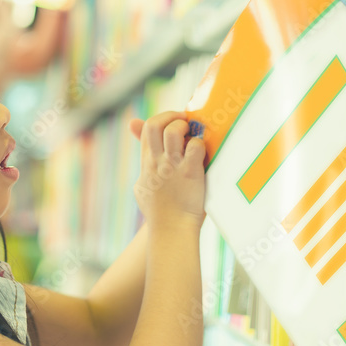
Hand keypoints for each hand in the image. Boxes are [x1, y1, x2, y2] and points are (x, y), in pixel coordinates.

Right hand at [130, 112, 205, 228]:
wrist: (170, 230)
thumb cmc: (159, 212)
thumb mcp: (142, 187)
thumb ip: (143, 168)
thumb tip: (143, 162)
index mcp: (146, 162)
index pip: (145, 129)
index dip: (159, 119)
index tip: (172, 121)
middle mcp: (156, 161)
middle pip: (154, 124)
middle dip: (170, 116)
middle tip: (184, 120)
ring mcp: (172, 166)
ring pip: (173, 131)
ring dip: (184, 127)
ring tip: (193, 134)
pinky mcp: (190, 173)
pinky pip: (194, 147)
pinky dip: (199, 144)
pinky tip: (202, 152)